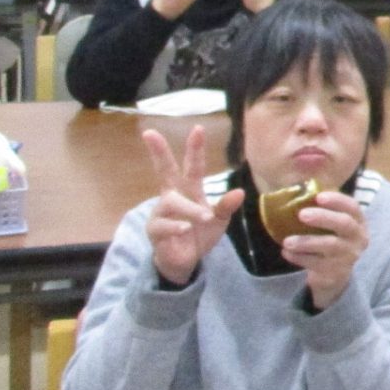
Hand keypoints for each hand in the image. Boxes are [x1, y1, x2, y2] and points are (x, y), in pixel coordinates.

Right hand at [143, 123, 242, 287]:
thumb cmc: (200, 235)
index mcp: (188, 190)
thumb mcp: (219, 221)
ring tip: (203, 218)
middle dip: (159, 152)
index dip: (195, 148)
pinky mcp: (154, 230)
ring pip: (172, 203)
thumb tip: (239, 192)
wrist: (185, 261)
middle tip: (151, 133)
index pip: (192, 166)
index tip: (198, 128)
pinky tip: (185, 229)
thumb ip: (226, 207)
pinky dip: (176, 226)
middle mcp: (171, 197)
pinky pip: (163, 224)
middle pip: (164, 171)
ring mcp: (160, 212)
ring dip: (189, 209)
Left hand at [282, 189, 368, 310]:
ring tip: (287, 240)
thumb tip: (296, 189)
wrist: (335, 274)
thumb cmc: (330, 239)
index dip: (337, 200)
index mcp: (358, 221)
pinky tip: (286, 252)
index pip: (352, 207)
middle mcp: (358, 238)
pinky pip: (316, 263)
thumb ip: (322, 210)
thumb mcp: (332, 225)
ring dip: (307, 241)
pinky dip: (299, 257)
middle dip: (323, 217)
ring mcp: (348, 256)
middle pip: (344, 224)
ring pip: (329, 245)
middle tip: (301, 214)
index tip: (319, 196)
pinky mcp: (336, 272)